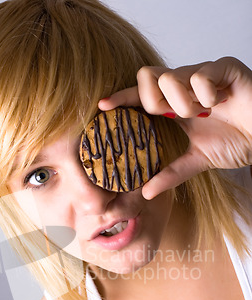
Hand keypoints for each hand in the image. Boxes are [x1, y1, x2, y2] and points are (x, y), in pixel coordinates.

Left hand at [98, 57, 251, 198]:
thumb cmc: (236, 141)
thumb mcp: (198, 161)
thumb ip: (172, 174)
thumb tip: (147, 194)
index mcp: (176, 105)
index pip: (142, 96)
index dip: (122, 98)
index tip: (102, 106)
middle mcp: (185, 86)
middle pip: (148, 77)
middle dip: (154, 100)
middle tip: (170, 115)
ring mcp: (202, 74)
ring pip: (171, 76)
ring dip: (183, 102)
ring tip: (203, 113)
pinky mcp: (223, 68)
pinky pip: (200, 75)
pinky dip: (208, 95)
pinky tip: (220, 103)